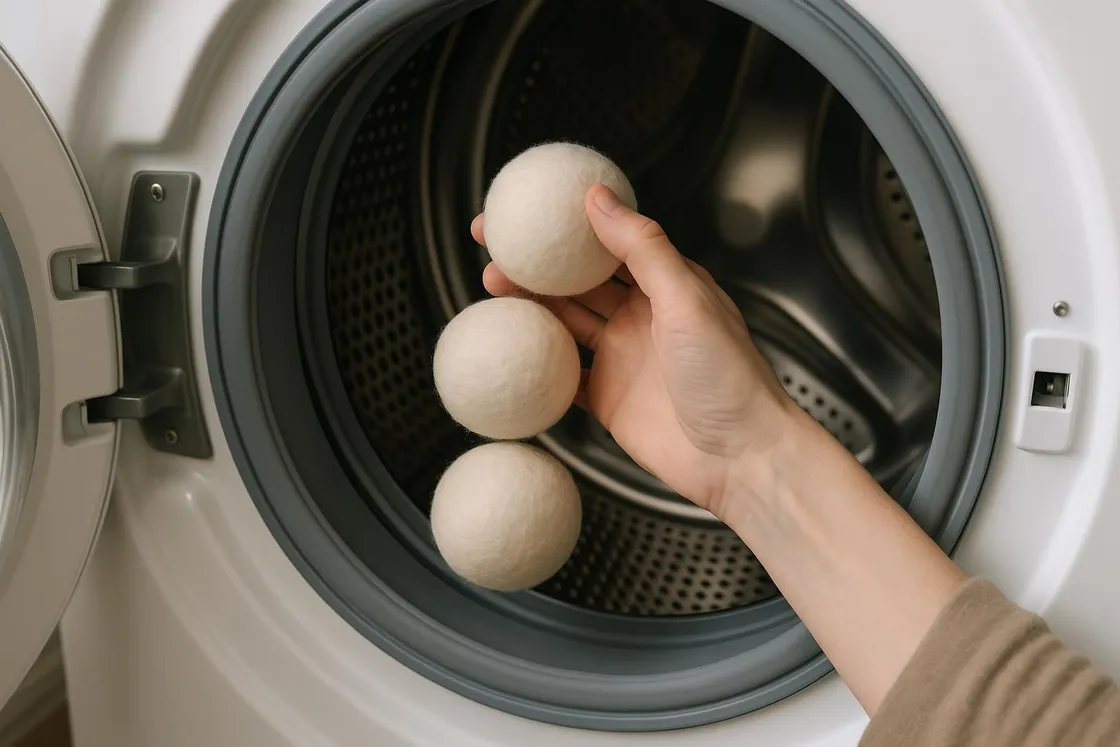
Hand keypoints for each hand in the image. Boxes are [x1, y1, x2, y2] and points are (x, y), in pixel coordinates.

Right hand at [473, 185, 802, 519]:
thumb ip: (642, 249)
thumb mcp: (686, 300)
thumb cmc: (731, 377)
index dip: (564, 225)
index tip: (527, 209)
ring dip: (528, 304)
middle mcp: (640, 316)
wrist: (741, 458)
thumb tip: (599, 200)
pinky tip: (510, 347)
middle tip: (492, 247)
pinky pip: (562, 376)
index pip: (604, 242)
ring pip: (563, 322)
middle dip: (534, 262)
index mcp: (664, 283)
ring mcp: (622, 358)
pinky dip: (537, 362)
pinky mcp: (608, 399)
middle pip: (575, 281)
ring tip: (492, 287)